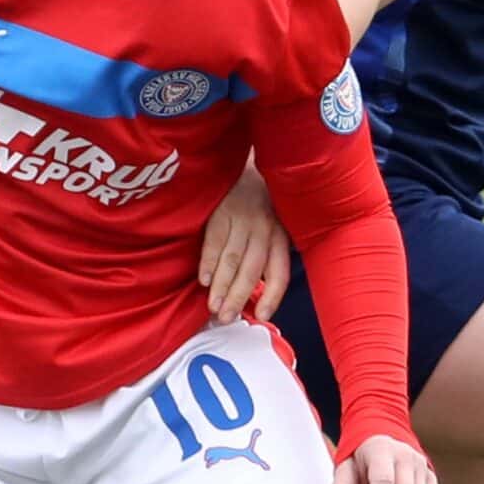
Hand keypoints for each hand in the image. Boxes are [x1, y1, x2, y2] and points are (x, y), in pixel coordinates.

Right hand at [197, 163, 291, 322]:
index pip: (280, 272)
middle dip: (238, 297)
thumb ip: (265, 259)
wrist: (240, 165)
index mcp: (280, 237)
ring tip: (213, 307)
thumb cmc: (256, 207)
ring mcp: (242, 220)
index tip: (261, 316)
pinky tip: (204, 280)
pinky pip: (214, 241)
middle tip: (226, 318)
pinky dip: (208, 262)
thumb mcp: (270, 229)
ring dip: (222, 286)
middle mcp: (264, 229)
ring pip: (232, 259)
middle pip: (252, 270)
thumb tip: (254, 298)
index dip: (272, 296)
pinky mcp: (221, 212)